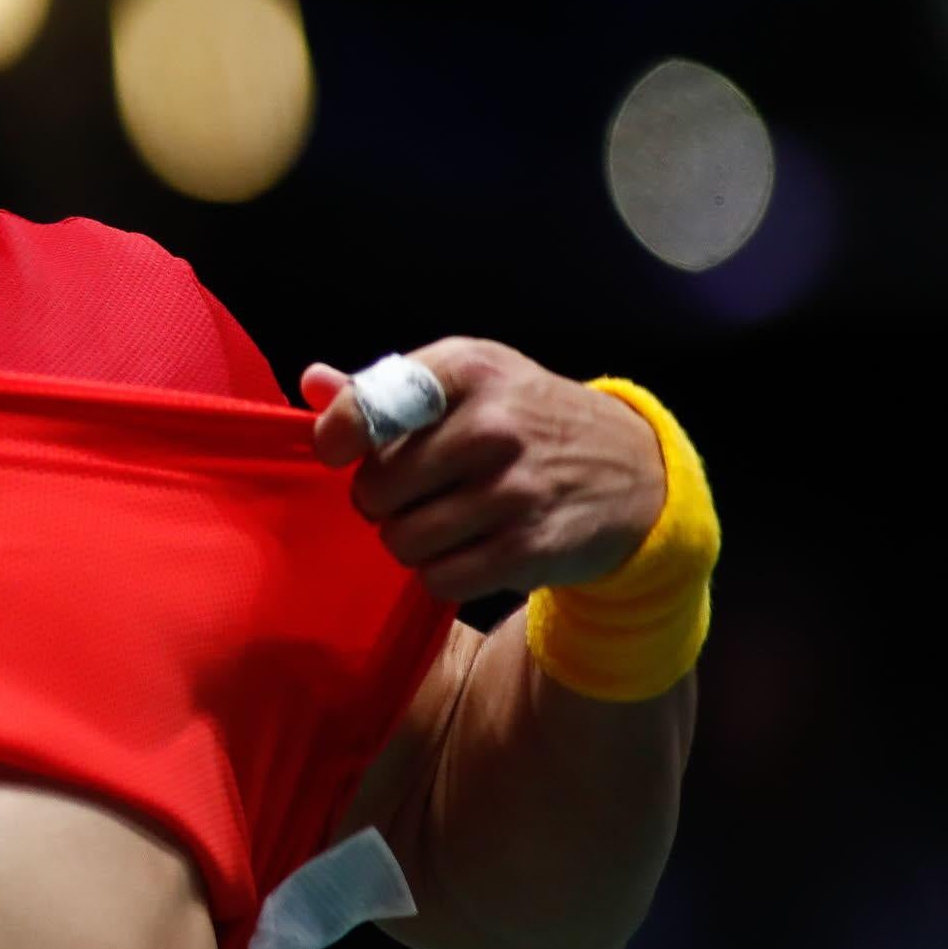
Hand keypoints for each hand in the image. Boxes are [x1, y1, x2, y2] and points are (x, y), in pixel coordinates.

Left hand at [297, 340, 665, 601]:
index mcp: (469, 369)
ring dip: (408, 540)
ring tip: (440, 522)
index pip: (372, 404)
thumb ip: (387, 386)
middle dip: (379, 499)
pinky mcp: (531, 546)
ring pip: (401, 539)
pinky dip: (440, 574)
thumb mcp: (471, 382)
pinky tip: (466, 550)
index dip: (339, 436)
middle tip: (410, 494)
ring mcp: (515, 488)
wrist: (636, 472)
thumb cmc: (529, 419)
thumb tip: (311, 382)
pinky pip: (439, 578)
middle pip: (376, 486)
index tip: (339, 451)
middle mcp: (494, 424)